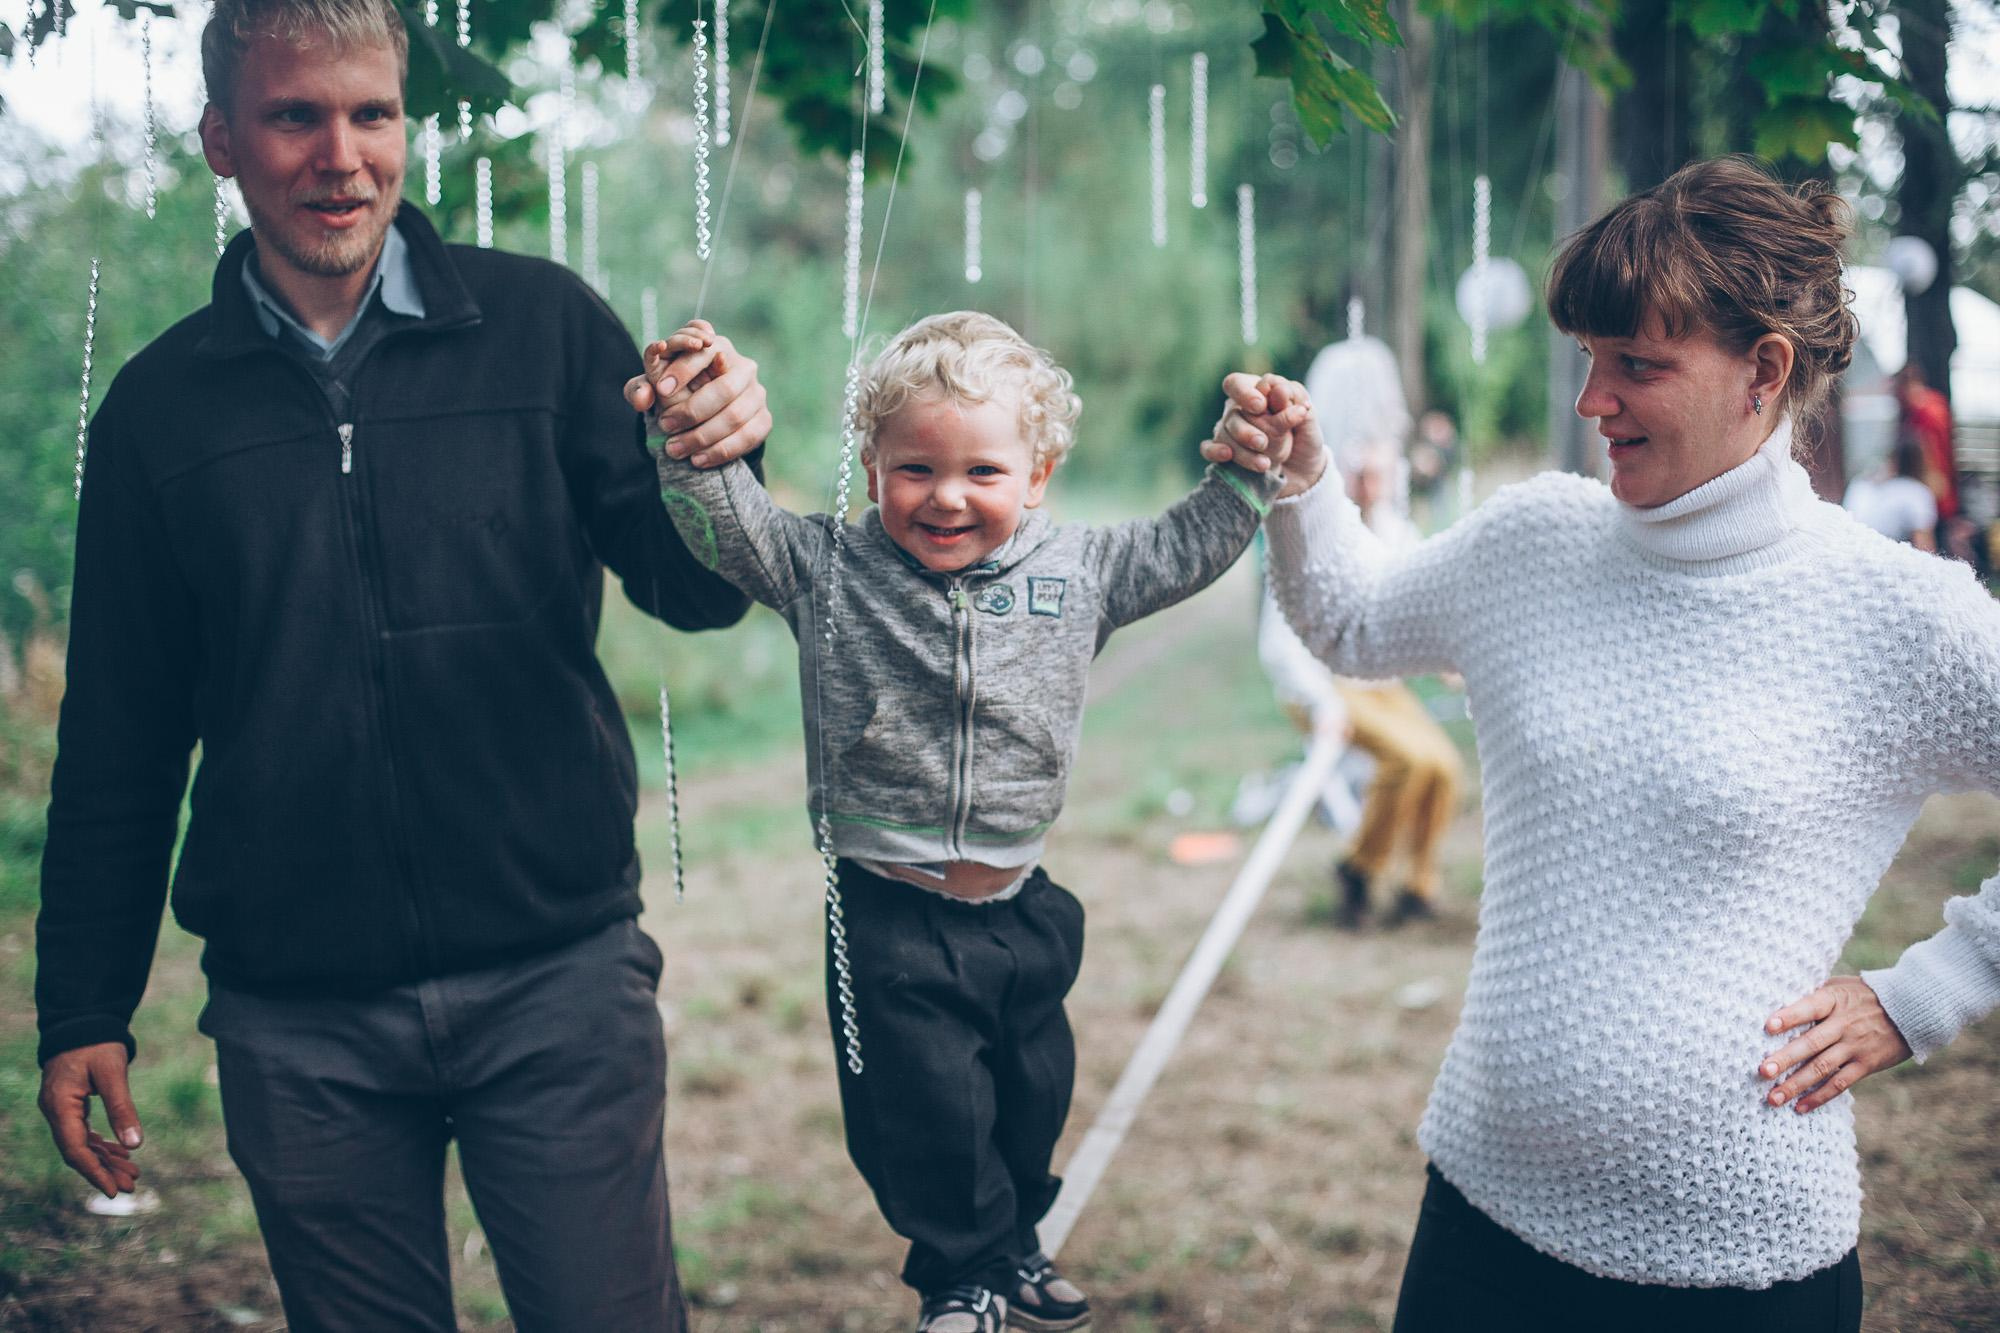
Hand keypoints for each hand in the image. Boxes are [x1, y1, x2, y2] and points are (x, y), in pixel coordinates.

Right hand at [39, 1042, 142, 1197]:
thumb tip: (136, 1144)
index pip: (74, 1149)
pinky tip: (120, 1154)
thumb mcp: (112, 1074)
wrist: (82, 1023)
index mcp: (60, 1106)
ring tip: (132, 1174)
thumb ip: (122, 1108)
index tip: (113, 1190)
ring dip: (105, 1159)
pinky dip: (101, 1144)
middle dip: (103, 1170)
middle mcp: (55, 1111)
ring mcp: (61, 1109)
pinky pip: (83, 1132)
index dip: (94, 1172)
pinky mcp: (70, 1106)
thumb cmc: (97, 1045)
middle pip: (78, 1151)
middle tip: (131, 1186)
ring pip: (82, 1143)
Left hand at [623, 319, 772, 467]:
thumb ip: (640, 388)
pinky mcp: (764, 419)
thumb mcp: (654, 387)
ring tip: (675, 449)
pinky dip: (721, 451)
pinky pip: (748, 437)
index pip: (705, 352)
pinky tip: (698, 460)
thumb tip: (641, 398)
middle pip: (725, 388)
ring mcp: (757, 393)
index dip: (684, 369)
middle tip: (665, 425)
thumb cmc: (676, 392)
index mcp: (716, 346)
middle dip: (692, 410)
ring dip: (703, 436)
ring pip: (736, 416)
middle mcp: (743, 366)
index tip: (661, 389)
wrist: (705, 414)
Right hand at [1200, 372, 1325, 498]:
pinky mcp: (1226, 453)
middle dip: (1245, 430)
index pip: (1237, 384)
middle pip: (1230, 413)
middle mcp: (1239, 409)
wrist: (1304, 471)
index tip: (1260, 406)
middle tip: (1262, 443)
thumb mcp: (1308, 419)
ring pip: (1224, 434)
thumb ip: (1295, 402)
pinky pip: (1209, 449)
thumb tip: (1278, 389)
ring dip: (1242, 450)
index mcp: (1257, 392)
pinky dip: (1215, 451)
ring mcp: (1230, 431)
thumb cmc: (1304, 438)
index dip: (1245, 393)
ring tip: (1264, 464)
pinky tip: (1228, 456)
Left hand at [1759, 976, 1911, 1113]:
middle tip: (1763, 1072)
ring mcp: (1855, 1046)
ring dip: (1796, 1084)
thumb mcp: (1841, 985)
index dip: (1789, 1016)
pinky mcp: (1866, 1064)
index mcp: (1834, 1000)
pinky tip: (1800, 1107)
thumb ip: (1815, 994)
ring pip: (1822, 1068)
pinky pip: (1841, 1084)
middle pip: (1811, 1043)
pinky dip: (1820, 1097)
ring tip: (1773, 1098)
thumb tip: (1779, 1001)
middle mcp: (1843, 1025)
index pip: (1809, 1007)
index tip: (1768, 1026)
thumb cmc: (1866, 994)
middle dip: (1785, 1059)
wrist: (1913, 1008)